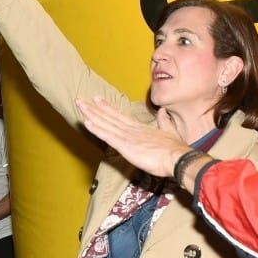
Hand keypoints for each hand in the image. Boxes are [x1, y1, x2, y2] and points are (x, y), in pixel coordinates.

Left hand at [74, 97, 192, 180]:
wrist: (177, 158)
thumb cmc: (174, 149)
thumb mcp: (169, 131)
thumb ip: (164, 121)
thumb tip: (163, 111)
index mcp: (139, 127)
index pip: (119, 115)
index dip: (107, 107)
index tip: (97, 99)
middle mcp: (130, 129)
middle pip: (108, 116)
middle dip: (93, 108)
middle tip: (81, 99)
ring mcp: (126, 136)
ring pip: (105, 123)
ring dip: (91, 114)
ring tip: (79, 105)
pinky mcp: (125, 146)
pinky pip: (107, 136)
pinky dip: (96, 129)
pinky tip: (86, 122)